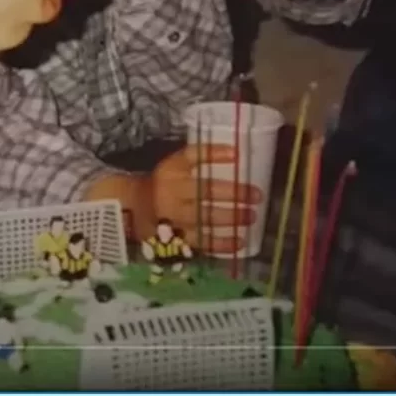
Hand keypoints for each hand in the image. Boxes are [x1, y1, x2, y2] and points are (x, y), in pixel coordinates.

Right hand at [85, 145, 261, 253]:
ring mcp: (174, 217)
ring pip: (204, 218)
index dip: (214, 154)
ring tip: (251, 217)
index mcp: (171, 171)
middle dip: (233, 193)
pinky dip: (221, 244)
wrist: (138, 210)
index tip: (237, 154)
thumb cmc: (166, 183)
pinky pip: (201, 241)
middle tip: (257, 196)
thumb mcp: (176, 164)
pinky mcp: (177, 238)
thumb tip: (237, 152)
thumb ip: (201, 157)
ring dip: (230, 218)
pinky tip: (239, 242)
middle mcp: (172, 192)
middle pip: (204, 191)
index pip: (192, 156)